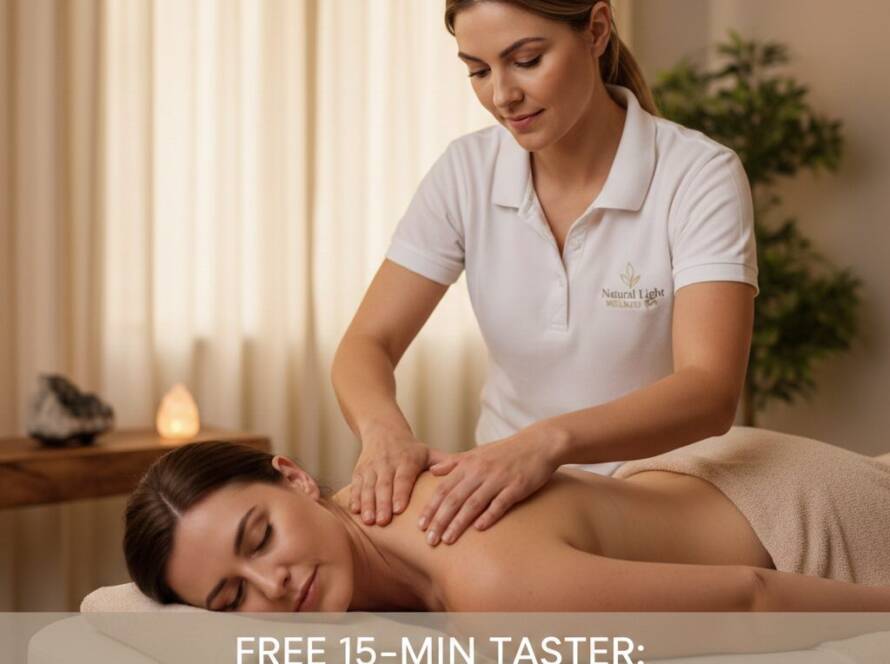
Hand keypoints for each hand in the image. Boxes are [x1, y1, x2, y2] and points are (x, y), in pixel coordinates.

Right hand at [351, 429, 447, 525]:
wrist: (383, 430)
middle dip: (382, 503)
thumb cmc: (411, 450)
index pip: (403, 478)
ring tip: (369, 521)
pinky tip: (355, 512)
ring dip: (368, 504)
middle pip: (384, 485)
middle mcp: (388, 463)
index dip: (399, 493)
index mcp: (407, 460)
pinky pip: (356, 485)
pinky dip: (355, 498)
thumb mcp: (427, 453)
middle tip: (383, 522)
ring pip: (368, 486)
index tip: (398, 509)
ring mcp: (372, 467)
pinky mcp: (359, 471)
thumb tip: (468, 472)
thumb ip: (444, 464)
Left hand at [418, 426, 559, 545]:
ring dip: (458, 523)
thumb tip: (433, 471)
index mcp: (468, 464)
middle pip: (454, 498)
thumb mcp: (477, 452)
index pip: (443, 488)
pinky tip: (479, 530)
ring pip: (473, 503)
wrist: (539, 443)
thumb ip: (454, 462)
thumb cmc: (506, 451)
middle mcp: (480, 471)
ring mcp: (498, 479)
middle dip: (439, 520)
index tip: (419, 525)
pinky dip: (489, 516)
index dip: (431, 507)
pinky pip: (500, 503)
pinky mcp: (517, 486)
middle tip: (428, 539)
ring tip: (447, 540)